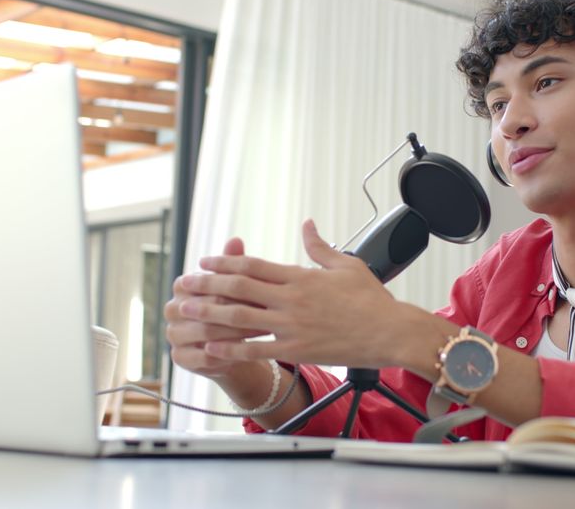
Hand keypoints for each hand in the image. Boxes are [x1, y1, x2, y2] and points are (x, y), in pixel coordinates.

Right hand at [164, 237, 267, 377]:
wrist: (233, 347)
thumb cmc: (238, 308)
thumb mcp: (239, 285)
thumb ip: (235, 264)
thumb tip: (236, 239)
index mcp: (181, 285)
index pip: (208, 284)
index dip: (237, 286)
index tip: (265, 287)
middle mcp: (172, 309)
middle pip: (207, 307)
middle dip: (239, 308)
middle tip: (268, 310)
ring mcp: (173, 334)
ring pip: (207, 332)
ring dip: (237, 331)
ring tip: (265, 329)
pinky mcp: (179, 358)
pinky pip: (205, 356)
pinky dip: (228, 353)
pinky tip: (250, 350)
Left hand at [177, 220, 415, 367]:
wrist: (390, 332)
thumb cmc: (372, 300)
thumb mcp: (347, 264)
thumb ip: (320, 246)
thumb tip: (307, 225)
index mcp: (300, 276)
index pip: (253, 265)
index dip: (225, 262)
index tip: (205, 261)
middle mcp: (291, 299)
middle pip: (239, 287)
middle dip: (207, 284)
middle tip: (184, 283)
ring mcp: (292, 325)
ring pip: (240, 317)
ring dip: (210, 313)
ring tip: (185, 311)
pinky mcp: (297, 349)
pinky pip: (257, 349)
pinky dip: (231, 349)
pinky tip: (210, 347)